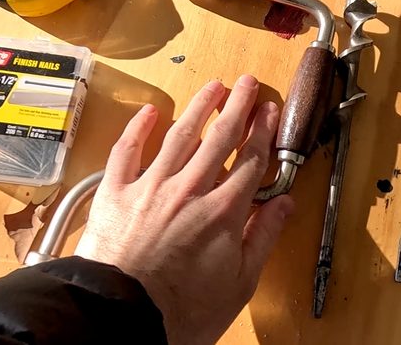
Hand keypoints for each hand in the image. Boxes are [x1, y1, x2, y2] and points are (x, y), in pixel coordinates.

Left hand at [75, 75, 294, 344]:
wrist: (122, 316)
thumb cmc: (181, 310)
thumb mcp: (239, 283)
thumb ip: (262, 237)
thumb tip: (284, 206)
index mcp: (224, 212)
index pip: (251, 160)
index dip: (263, 131)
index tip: (269, 111)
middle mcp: (190, 190)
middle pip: (220, 138)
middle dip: (237, 107)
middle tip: (247, 84)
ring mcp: (151, 187)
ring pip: (179, 135)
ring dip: (199, 107)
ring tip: (212, 87)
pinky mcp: (116, 193)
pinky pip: (127, 151)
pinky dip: (138, 128)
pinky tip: (150, 111)